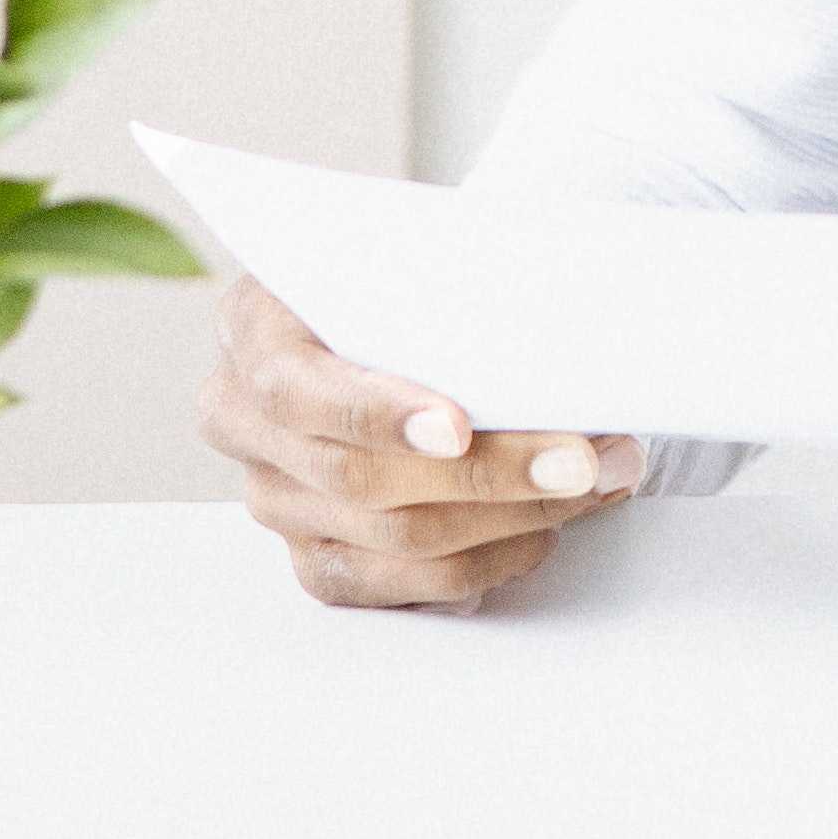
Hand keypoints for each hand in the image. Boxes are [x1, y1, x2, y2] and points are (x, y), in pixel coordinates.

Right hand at [197, 273, 643, 611]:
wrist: (395, 315)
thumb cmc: (412, 279)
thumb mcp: (413, 253)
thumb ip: (449, 280)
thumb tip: (554, 333)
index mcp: (251, 327)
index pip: (296, 387)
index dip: (377, 413)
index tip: (459, 425)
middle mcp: (242, 419)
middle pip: (360, 475)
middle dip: (490, 471)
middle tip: (586, 458)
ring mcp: (274, 497)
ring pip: (391, 536)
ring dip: (510, 517)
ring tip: (595, 482)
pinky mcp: (316, 557)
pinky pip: (396, 585)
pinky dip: (483, 562)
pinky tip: (543, 532)